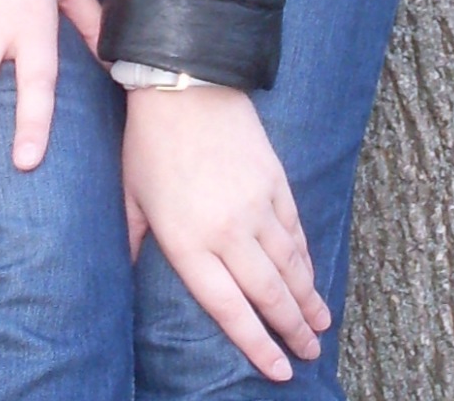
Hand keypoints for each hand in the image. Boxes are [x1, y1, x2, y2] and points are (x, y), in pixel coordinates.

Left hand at [122, 85, 330, 383]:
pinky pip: (295, 230)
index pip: (229, 309)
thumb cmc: (148, 142)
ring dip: (308, 299)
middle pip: (268, 294)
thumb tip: (135, 274)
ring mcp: (257, 206)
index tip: (279, 371)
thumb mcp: (132, 197)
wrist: (184, 82)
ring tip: (321, 324)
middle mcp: (228, 232)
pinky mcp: (274, 181)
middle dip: (292, 330)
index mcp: (188, 243)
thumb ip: (138, 242)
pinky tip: (312, 274)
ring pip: (290, 265)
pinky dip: (306, 257)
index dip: (256, 345)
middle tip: (309, 354)